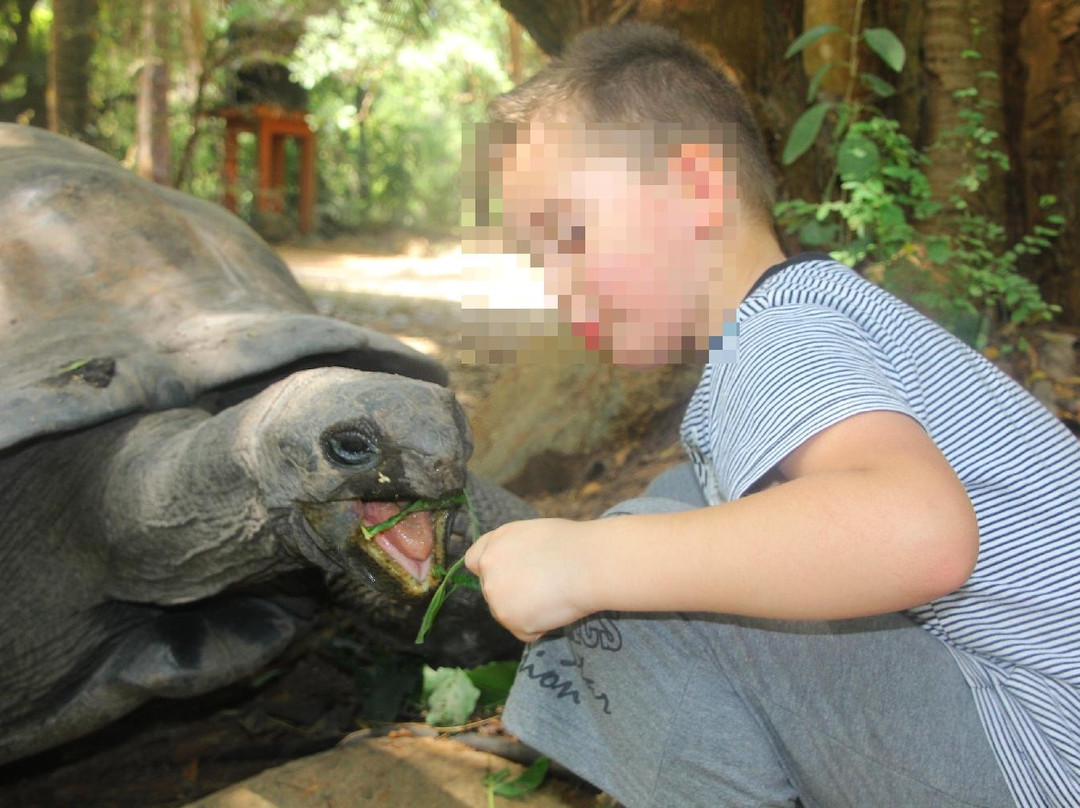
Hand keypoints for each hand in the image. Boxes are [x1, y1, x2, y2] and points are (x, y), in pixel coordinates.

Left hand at [464, 517, 596, 642]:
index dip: (491, 570)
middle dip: (511, 594)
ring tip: (554, 595)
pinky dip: (540, 627)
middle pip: (491, 590)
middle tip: (542, 589)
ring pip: (507, 613)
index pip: (474, 561)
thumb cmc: (572, 544)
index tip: (508, 576)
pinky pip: (525, 632)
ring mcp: (496, 597)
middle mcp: (488, 569)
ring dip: (527, 611)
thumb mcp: (533, 535)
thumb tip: (515, 566)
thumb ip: (513, 551)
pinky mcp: (511, 620)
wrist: (589, 563)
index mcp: (493, 544)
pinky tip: (556, 608)